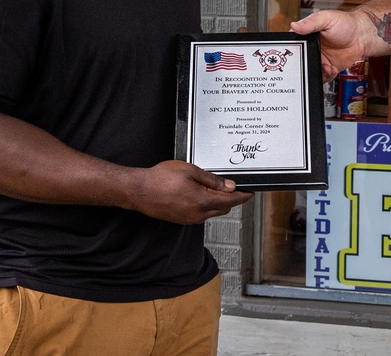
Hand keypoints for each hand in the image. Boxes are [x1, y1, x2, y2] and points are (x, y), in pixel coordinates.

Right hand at [126, 160, 253, 223]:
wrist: (139, 191)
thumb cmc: (161, 179)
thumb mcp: (191, 171)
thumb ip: (213, 180)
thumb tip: (230, 186)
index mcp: (202, 202)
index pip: (231, 201)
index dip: (243, 197)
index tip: (250, 193)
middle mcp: (198, 214)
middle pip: (224, 208)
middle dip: (231, 199)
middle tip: (233, 186)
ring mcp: (190, 219)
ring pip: (213, 212)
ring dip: (218, 202)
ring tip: (214, 187)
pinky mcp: (182, 220)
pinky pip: (201, 214)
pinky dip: (207, 205)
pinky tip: (200, 193)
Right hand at [291, 10, 371, 80]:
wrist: (362, 36)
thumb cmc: (346, 23)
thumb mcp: (326, 18)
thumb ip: (310, 23)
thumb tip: (294, 26)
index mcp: (308, 36)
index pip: (294, 45)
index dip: (292, 51)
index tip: (296, 55)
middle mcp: (312, 48)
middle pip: (300, 61)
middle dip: (305, 65)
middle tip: (312, 62)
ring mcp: (320, 59)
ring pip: (310, 71)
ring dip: (317, 71)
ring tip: (326, 66)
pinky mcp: (329, 68)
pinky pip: (323, 77)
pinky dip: (327, 76)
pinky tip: (333, 68)